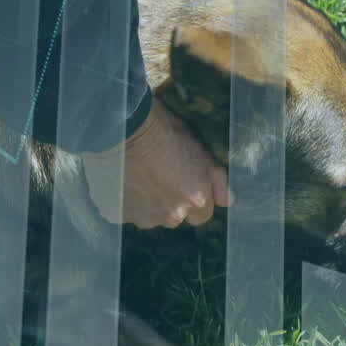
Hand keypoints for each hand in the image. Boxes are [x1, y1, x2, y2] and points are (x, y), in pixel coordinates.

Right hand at [82, 102, 230, 228]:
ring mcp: (142, 218)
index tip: (184, 181)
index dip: (195, 198)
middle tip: (160, 174)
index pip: (202, 215)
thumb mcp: (201, 151)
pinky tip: (124, 178)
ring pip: (150, 216)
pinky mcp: (117, 214)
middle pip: (175, 217)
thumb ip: (217, 181)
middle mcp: (171, 216)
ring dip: (148, 202)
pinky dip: (125, 200)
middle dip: (171, 202)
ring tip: (140, 174)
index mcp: (195, 201)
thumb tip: (228, 201)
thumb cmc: (166, 133)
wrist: (124, 127)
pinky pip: (125, 212)